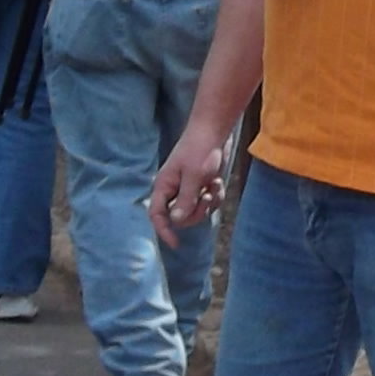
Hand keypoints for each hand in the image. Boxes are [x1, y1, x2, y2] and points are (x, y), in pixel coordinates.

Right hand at [150, 126, 228, 248]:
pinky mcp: (201, 186)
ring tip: (213, 185)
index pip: (157, 215)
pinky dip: (215, 196)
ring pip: (197, 211)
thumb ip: (185, 199)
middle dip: (196, 212)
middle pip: (180, 218)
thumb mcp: (193, 176)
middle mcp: (174, 190)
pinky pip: (208, 203)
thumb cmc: (200, 149)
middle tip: (205, 197)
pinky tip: (217, 182)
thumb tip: (176, 221)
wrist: (214, 131)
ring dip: (208, 203)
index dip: (164, 230)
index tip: (176, 244)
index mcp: (164, 186)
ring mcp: (188, 189)